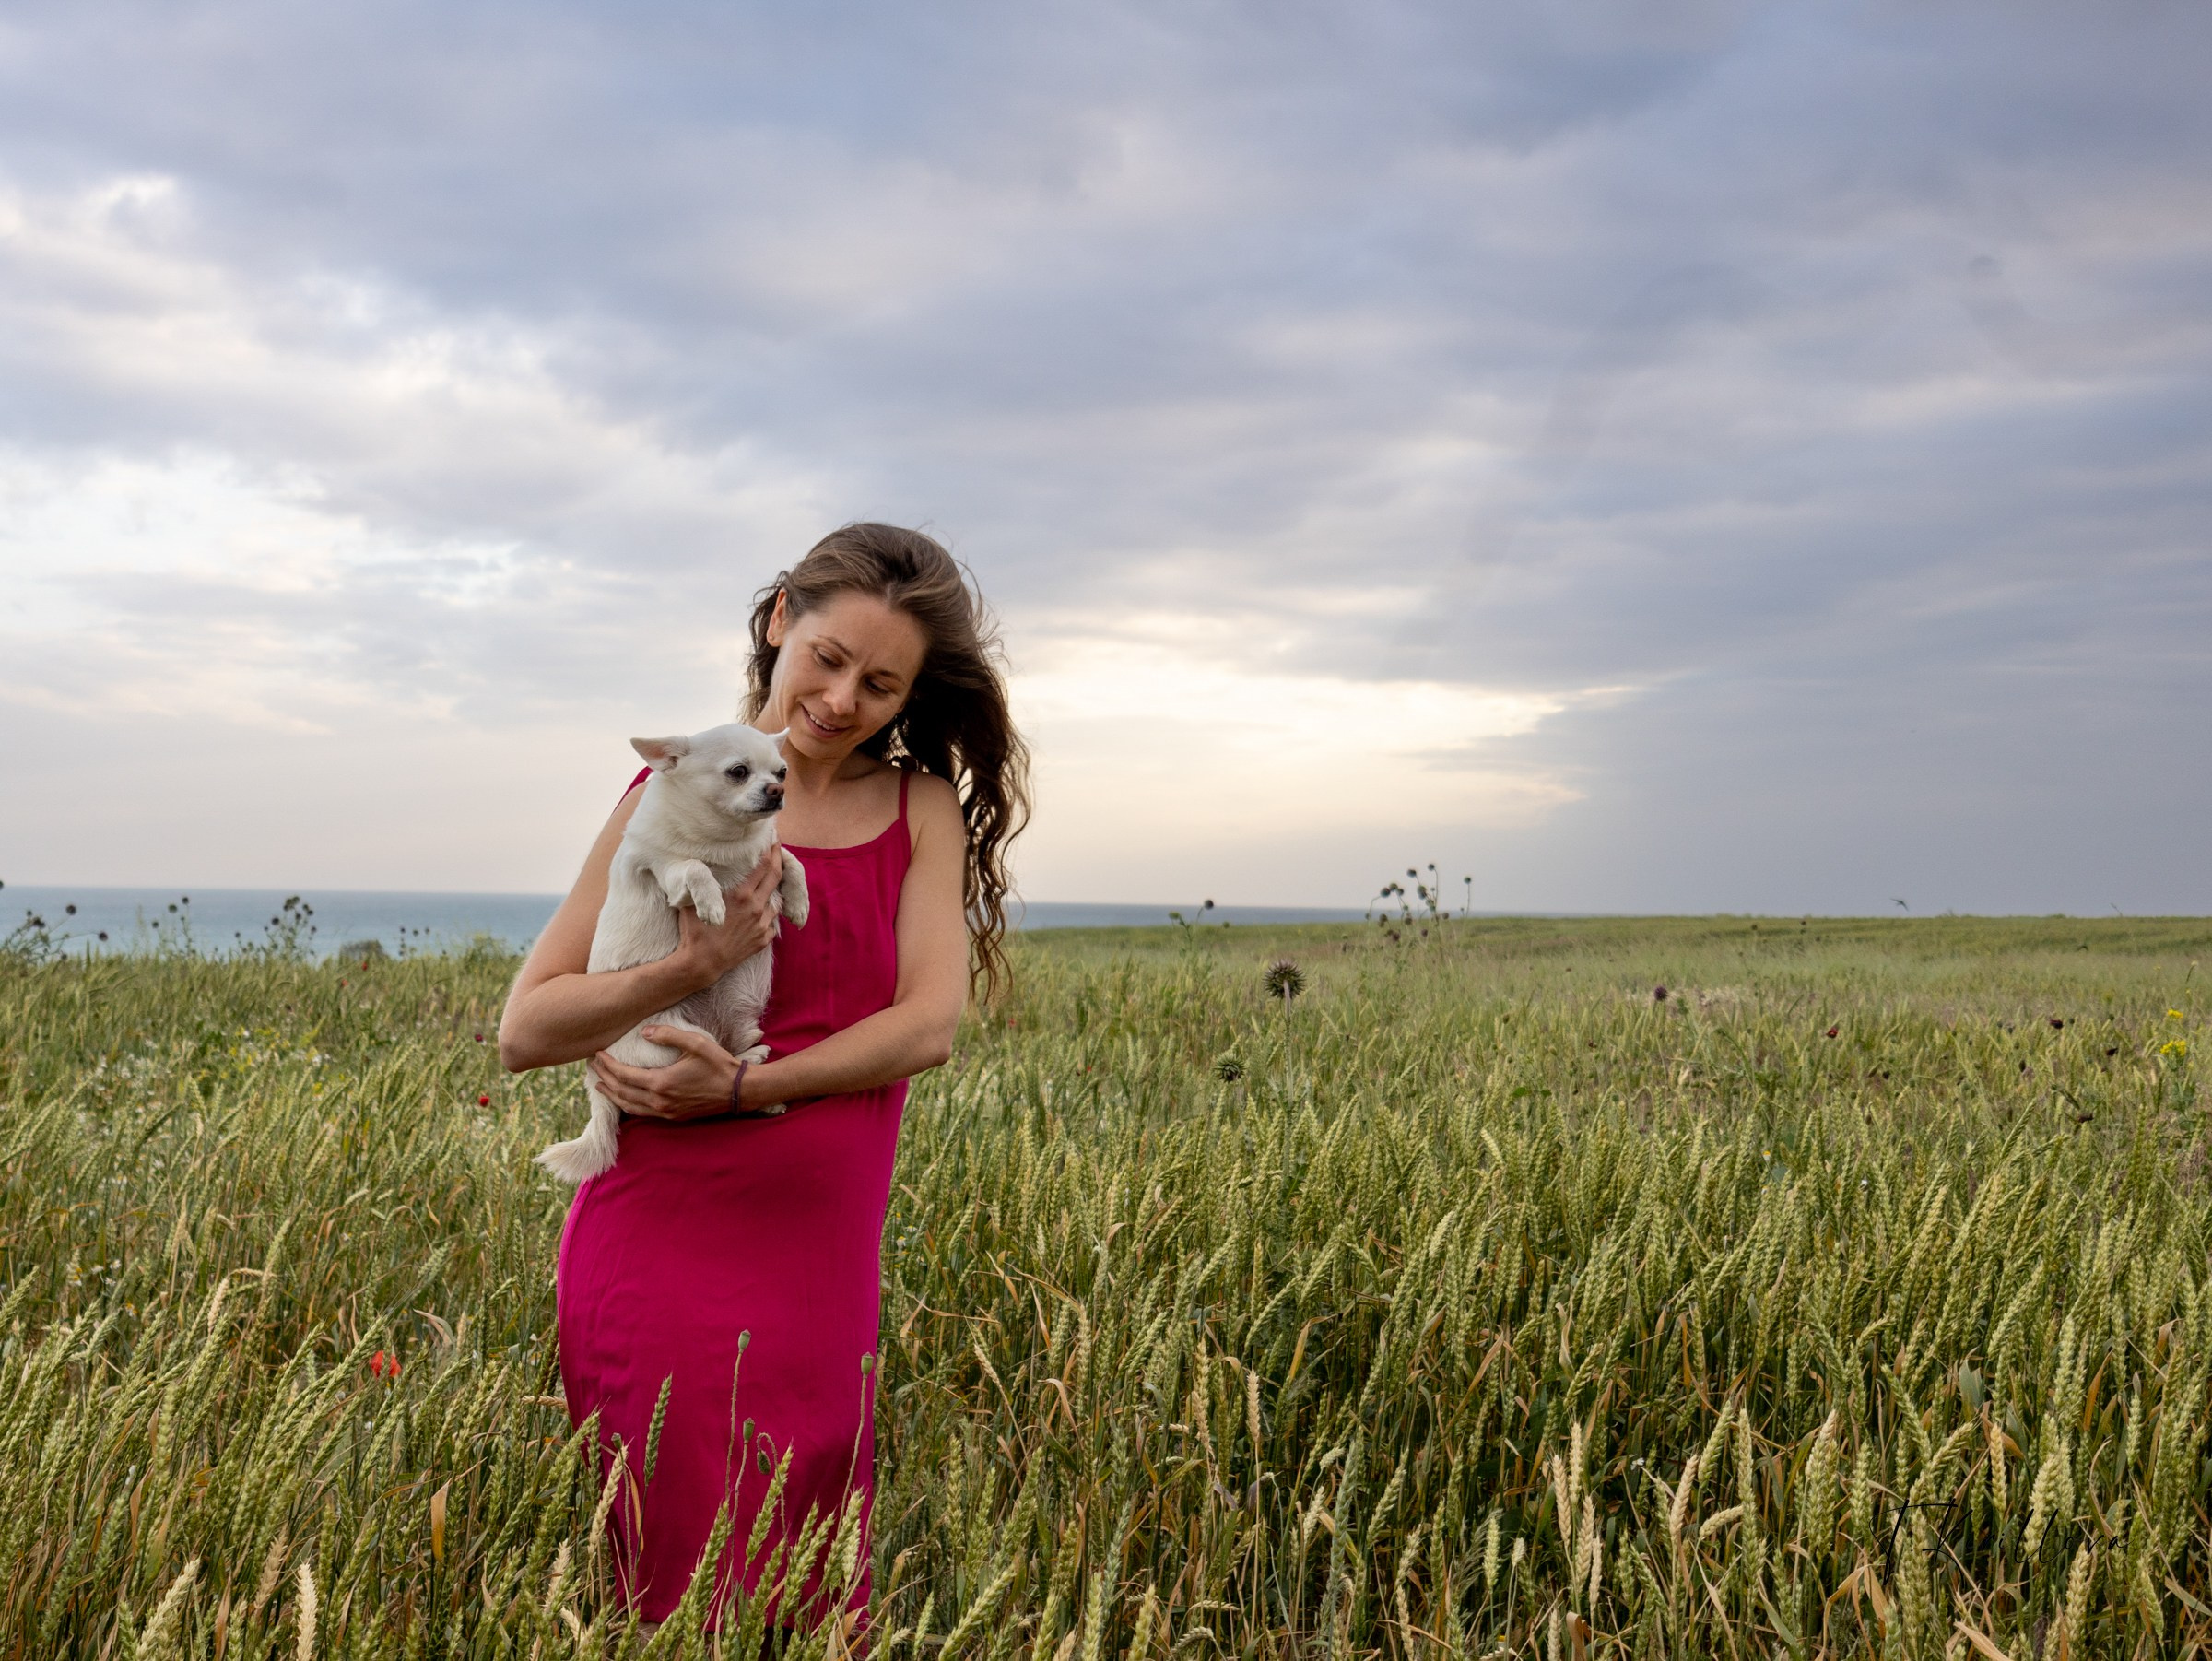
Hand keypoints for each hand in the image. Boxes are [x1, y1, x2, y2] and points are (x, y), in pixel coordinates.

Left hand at [590, 1026, 742, 1120]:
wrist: (739, 1091)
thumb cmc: (719, 1065)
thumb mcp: (695, 1043)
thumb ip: (667, 1035)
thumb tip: (644, 1032)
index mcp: (661, 1083)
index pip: (624, 1075)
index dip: (608, 1065)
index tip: (598, 1054)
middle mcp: (659, 1101)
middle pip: (622, 1092)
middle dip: (604, 1079)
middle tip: (592, 1068)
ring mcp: (666, 1112)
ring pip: (629, 1106)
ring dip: (612, 1095)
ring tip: (600, 1085)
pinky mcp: (673, 1116)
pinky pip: (642, 1113)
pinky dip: (627, 1105)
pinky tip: (624, 1099)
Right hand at [674, 850, 785, 982]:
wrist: (701, 963)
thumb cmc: (694, 930)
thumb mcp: (695, 900)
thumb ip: (703, 883)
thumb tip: (699, 864)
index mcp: (741, 895)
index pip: (763, 865)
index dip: (770, 849)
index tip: (772, 838)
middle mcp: (756, 907)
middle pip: (775, 877)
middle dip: (779, 858)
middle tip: (778, 846)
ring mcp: (762, 925)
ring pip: (775, 901)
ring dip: (772, 891)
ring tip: (766, 883)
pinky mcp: (763, 940)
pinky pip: (771, 923)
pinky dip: (767, 916)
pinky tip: (760, 913)